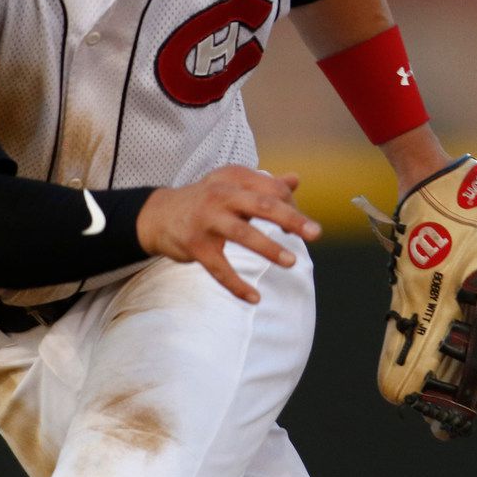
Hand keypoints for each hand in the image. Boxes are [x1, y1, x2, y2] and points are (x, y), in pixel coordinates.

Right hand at [135, 166, 321, 302]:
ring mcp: (206, 221)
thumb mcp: (231, 186)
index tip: (301, 227)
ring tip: (292, 262)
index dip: (291, 207)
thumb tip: (295, 180)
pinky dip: (237, 285)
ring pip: (242, 234)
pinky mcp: (195, 245)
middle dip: (290, 218)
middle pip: (261, 205)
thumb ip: (263, 184)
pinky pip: (220, 269)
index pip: (271, 190)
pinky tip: (255, 298)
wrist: (160, 215)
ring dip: (269, 248)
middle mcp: (220, 195)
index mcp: (233, 179)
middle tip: (315, 233)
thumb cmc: (205, 200)